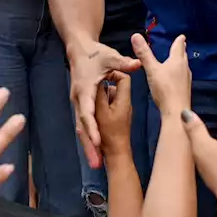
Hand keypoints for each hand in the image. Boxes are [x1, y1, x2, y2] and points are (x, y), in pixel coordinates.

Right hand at [70, 40, 140, 168]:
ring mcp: (80, 104)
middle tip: (96, 163)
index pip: (88, 112)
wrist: (78, 51)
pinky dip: (89, 140)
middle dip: (89, 145)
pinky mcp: (83, 106)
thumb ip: (122, 64)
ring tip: (96, 164)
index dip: (92, 127)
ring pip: (83, 129)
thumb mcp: (109, 57)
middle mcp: (80, 100)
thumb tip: (138, 64)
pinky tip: (95, 155)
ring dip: (88, 147)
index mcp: (85, 90)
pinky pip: (85, 126)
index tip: (97, 141)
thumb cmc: (94, 55)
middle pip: (83, 127)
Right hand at [131, 33, 190, 113]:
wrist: (176, 110)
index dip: (179, 40)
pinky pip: (182, 77)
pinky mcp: (184, 90)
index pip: (178, 46)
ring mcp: (186, 80)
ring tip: (177, 59)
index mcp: (177, 61)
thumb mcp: (152, 70)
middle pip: (183, 56)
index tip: (182, 36)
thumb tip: (136, 36)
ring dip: (180, 62)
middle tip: (181, 45)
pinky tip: (175, 78)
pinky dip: (178, 73)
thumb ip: (144, 54)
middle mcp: (184, 69)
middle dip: (181, 50)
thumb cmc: (165, 89)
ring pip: (184, 67)